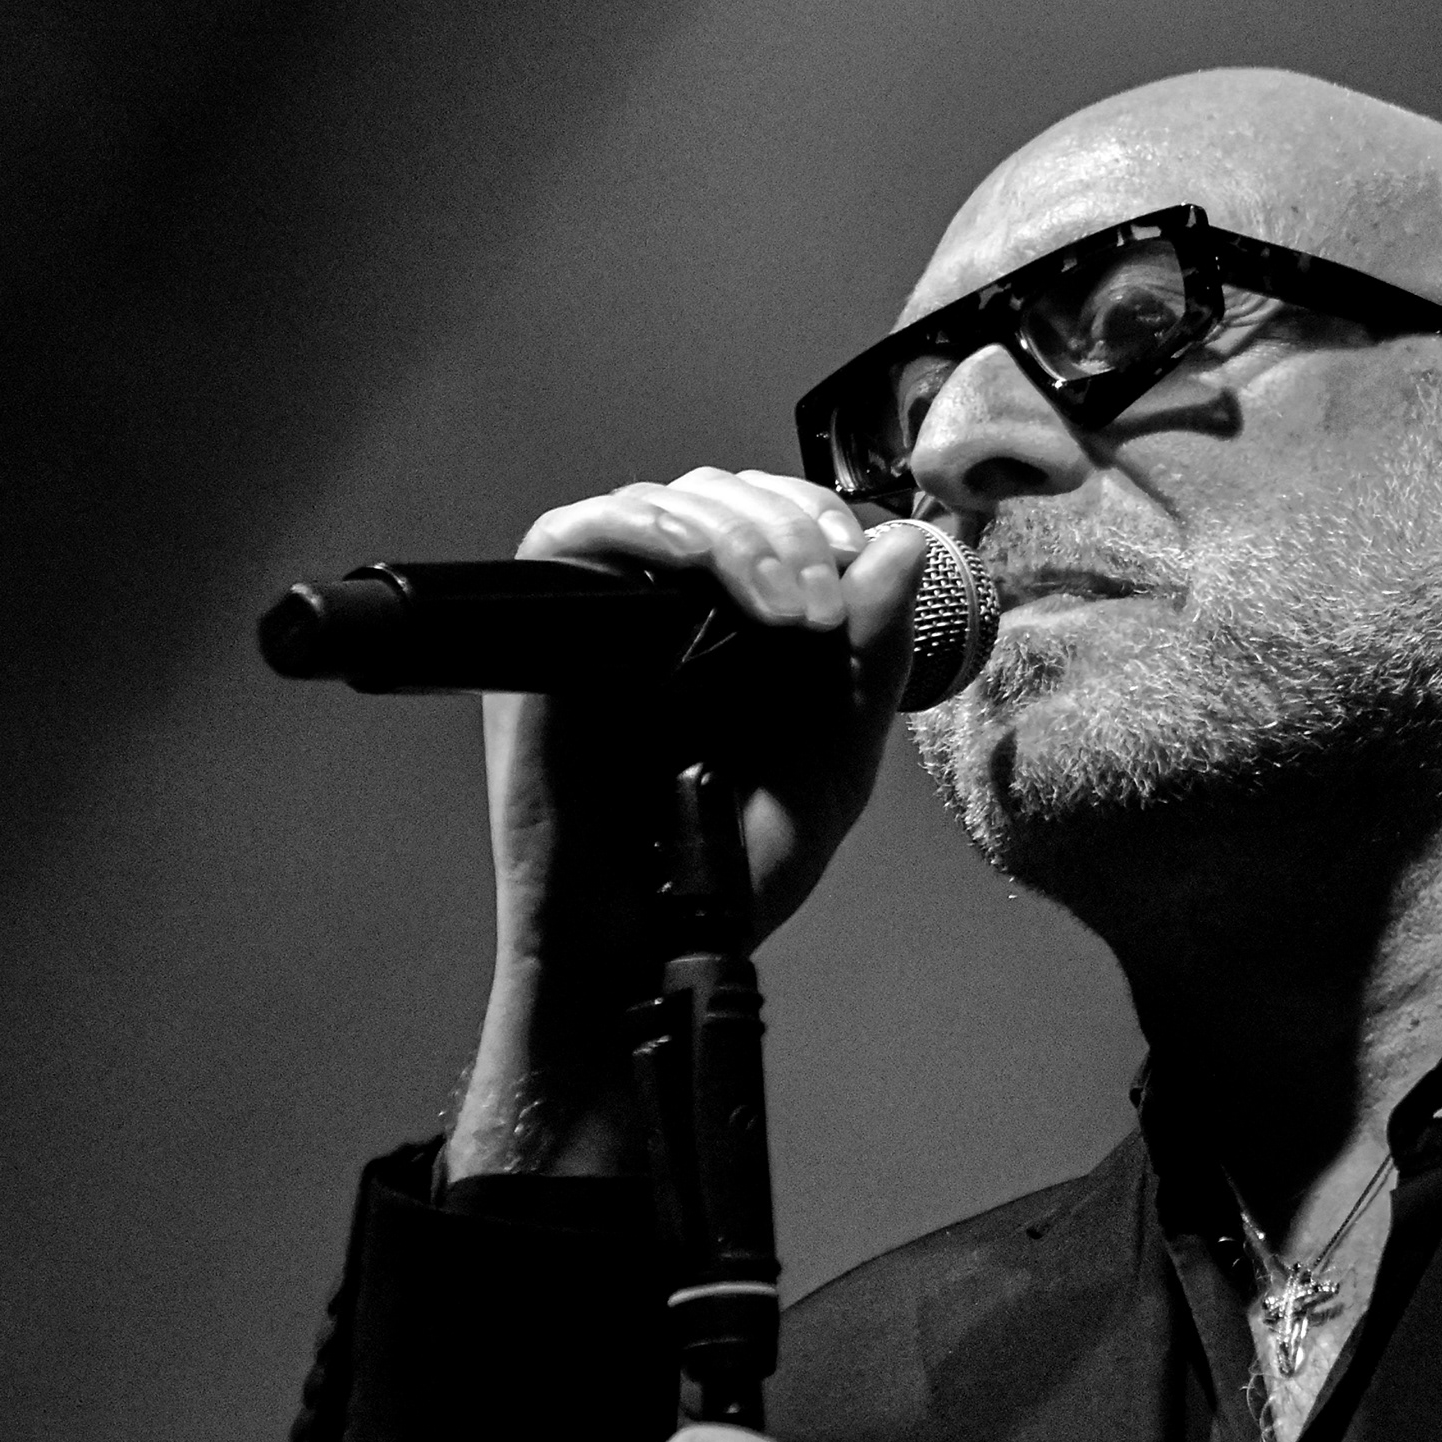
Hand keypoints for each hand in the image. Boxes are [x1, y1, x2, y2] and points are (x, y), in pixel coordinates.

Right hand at [451, 468, 942, 1177]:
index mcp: (733, 635)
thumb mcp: (834, 760)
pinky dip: (650, 530)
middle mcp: (665, 616)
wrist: (646, 946)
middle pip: (718, 494)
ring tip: (791, 610)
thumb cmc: (728, 876)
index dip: (813, 515)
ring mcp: (601, 623)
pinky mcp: (540, 638)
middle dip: (787, 525)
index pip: (767, 517)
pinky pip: (574, 536)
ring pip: (661, 502)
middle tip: (822, 607)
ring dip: (741, 533)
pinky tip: (714, 574)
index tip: (856, 558)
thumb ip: (870, 658)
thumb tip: (901, 547)